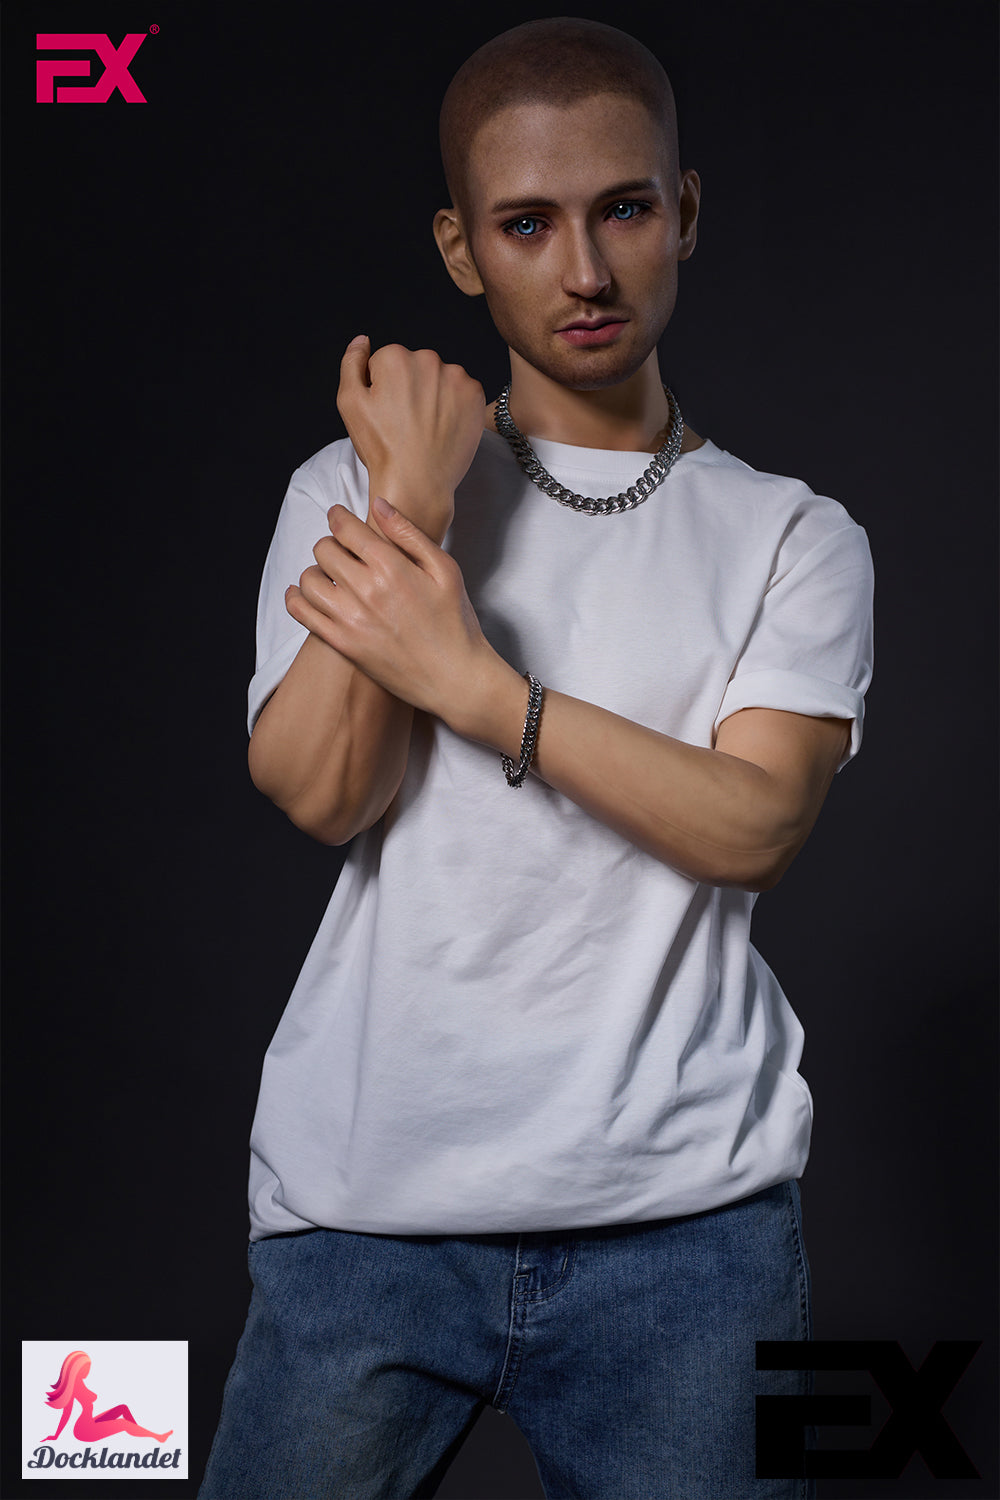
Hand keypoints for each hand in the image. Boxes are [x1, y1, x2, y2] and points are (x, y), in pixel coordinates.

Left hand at [286, 498, 506, 730]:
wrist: (455, 678)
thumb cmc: (456, 623)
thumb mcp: (445, 569)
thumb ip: (409, 534)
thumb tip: (378, 504)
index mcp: (392, 567)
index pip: (345, 528)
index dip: (338, 516)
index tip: (338, 517)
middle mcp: (366, 590)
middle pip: (324, 549)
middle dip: (331, 544)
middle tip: (343, 551)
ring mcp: (351, 619)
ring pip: (308, 579)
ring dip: (316, 571)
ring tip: (331, 576)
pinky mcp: (343, 644)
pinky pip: (302, 613)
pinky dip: (295, 599)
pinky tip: (301, 594)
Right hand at [337, 337, 485, 541]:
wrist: (417, 483)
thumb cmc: (381, 447)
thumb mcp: (350, 403)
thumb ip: (352, 363)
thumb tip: (362, 340)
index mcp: (395, 356)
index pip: (386, 362)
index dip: (382, 388)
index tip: (386, 412)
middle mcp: (428, 359)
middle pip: (414, 366)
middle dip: (409, 387)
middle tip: (405, 422)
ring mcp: (455, 376)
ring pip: (439, 377)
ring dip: (432, 394)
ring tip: (424, 426)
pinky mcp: (475, 394)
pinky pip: (461, 391)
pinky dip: (453, 405)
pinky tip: (442, 426)